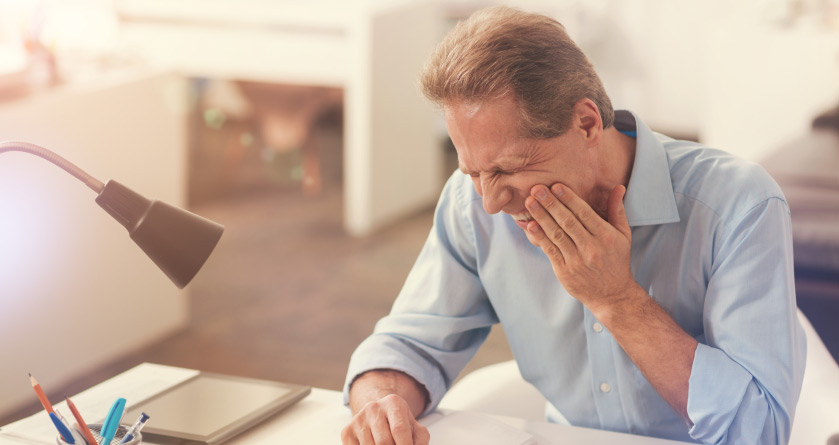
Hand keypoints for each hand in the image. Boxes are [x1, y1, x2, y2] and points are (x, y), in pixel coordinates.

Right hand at [341, 393, 429, 444]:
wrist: (379, 416)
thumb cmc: (400, 425)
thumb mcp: (416, 430)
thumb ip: (420, 441)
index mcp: (393, 403)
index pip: (400, 430)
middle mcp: (373, 407)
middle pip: (384, 442)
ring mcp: (358, 419)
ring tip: (385, 444)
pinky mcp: (347, 431)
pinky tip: (373, 444)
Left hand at [523, 183, 637, 313]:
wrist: (612, 295)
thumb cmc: (617, 260)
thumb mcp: (623, 235)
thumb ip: (617, 210)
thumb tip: (618, 187)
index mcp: (606, 237)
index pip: (585, 214)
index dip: (569, 199)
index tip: (556, 186)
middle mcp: (592, 248)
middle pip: (568, 222)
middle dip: (551, 204)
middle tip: (536, 188)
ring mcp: (577, 261)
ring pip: (557, 235)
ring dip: (541, 217)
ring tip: (530, 202)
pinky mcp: (565, 272)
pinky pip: (551, 251)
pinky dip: (540, 237)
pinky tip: (531, 225)